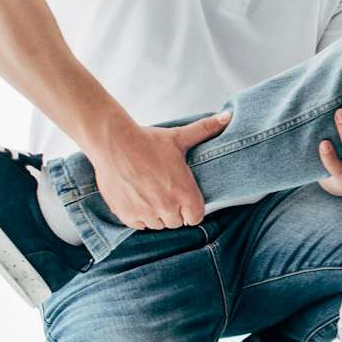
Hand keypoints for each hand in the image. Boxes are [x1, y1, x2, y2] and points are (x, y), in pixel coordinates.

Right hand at [89, 111, 231, 230]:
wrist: (113, 143)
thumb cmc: (148, 141)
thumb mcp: (180, 137)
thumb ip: (206, 130)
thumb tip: (228, 116)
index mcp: (184, 193)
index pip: (196, 218)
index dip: (192, 210)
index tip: (185, 199)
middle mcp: (166, 207)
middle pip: (176, 222)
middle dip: (174, 211)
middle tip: (167, 193)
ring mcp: (145, 213)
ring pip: (158, 224)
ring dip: (157, 214)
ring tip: (152, 194)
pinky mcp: (126, 215)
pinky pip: (139, 225)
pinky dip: (140, 216)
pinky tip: (139, 199)